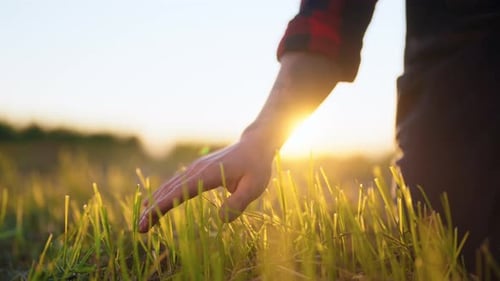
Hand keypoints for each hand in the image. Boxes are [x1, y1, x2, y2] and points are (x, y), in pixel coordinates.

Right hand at [138, 138, 273, 232]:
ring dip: (155, 202)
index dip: (161, 208)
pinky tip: (154, 204)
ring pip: (169, 186)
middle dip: (152, 209)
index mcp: (207, 174)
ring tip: (143, 220)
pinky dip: (163, 194)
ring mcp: (195, 168)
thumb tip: (220, 220)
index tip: (146, 221)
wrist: (255, 144)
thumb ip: (237, 203)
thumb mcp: (254, 187)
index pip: (178, 193)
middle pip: (168, 190)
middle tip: (140, 228)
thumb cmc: (257, 166)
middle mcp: (196, 170)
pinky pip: (176, 184)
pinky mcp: (197, 170)